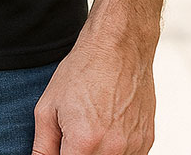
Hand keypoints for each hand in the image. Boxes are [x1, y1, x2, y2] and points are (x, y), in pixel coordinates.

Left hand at [30, 35, 155, 154]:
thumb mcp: (48, 107)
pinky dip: (116, 150)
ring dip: (98, 152)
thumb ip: (43, 146)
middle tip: (75, 135)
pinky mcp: (146, 141)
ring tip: (92, 126)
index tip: (62, 146)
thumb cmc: (82, 71)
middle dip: (79, 152)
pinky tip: (108, 128)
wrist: (117, 46)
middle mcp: (112, 149)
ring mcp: (133, 147)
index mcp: (84, 142)